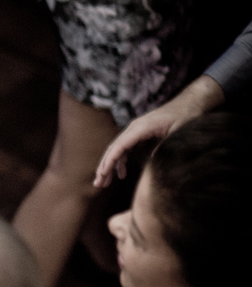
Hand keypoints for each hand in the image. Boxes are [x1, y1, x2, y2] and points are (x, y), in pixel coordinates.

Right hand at [93, 75, 224, 187]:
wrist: (189, 102)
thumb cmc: (186, 115)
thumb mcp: (179, 131)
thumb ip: (166, 146)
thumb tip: (153, 163)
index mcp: (141, 127)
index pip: (119, 146)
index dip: (110, 161)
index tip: (102, 174)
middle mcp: (134, 129)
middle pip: (113, 149)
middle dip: (104, 166)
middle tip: (98, 184)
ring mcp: (136, 131)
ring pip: (117, 150)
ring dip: (110, 166)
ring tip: (104, 183)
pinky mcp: (140, 135)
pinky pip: (126, 149)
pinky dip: (121, 162)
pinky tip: (121, 174)